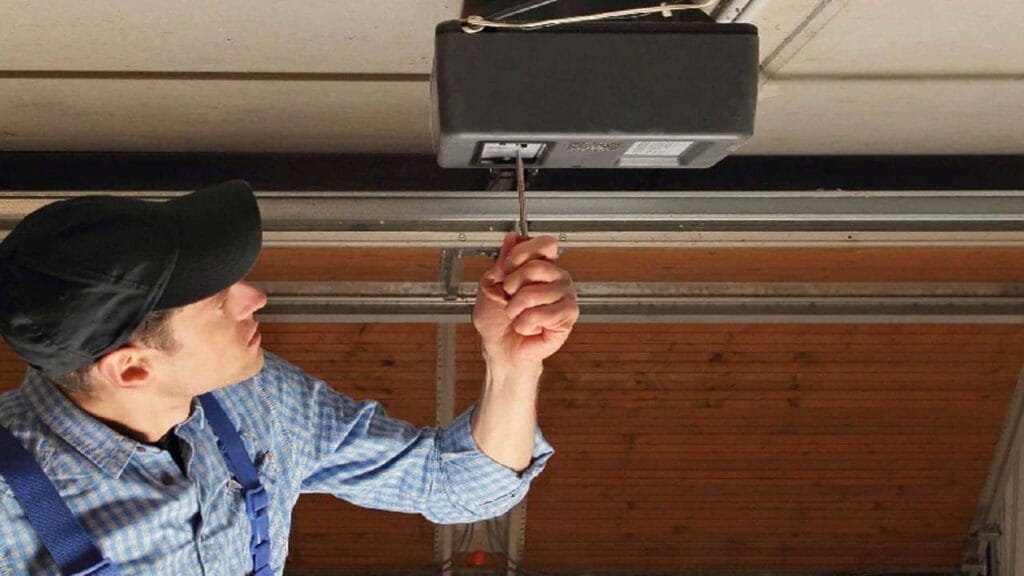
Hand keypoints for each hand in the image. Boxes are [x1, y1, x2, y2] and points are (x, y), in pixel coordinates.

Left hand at [472, 233, 579, 365]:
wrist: (499, 348)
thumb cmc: (496, 320)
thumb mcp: (490, 283)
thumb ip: (503, 260)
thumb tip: (513, 237)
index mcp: (541, 265)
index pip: (544, 244)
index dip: (520, 255)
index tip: (504, 271)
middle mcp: (557, 278)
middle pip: (537, 267)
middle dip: (512, 286)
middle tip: (508, 298)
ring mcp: (565, 296)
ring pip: (534, 293)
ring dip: (515, 309)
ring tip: (517, 315)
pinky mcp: (567, 316)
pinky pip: (540, 314)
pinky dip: (525, 324)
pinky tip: (529, 327)